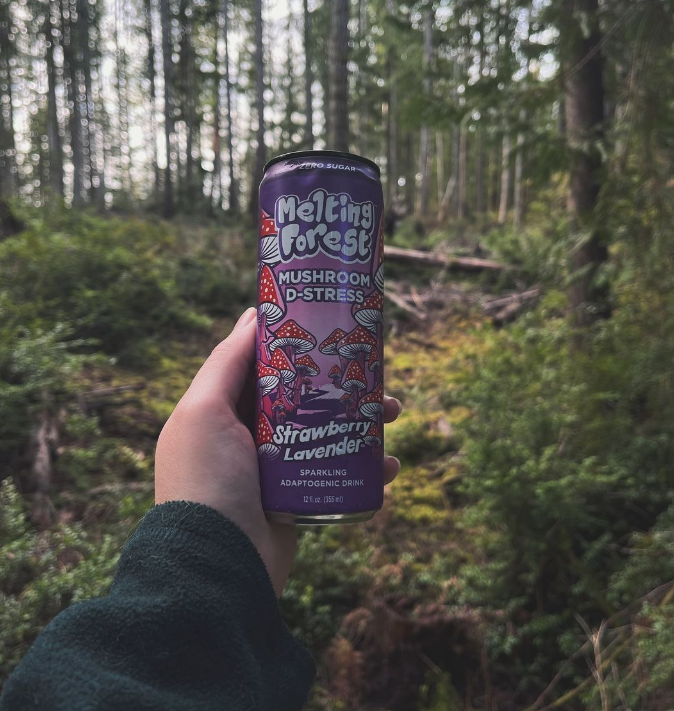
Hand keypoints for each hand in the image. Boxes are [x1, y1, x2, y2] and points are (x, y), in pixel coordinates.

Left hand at [155, 307, 401, 595]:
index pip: (264, 368)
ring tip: (393, 414)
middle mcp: (248, 438)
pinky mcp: (299, 499)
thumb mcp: (203, 412)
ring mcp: (275, 470)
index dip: (296, 346)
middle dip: (341, 384)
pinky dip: (367, 468)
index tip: (329, 326)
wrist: (217, 569)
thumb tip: (252, 315)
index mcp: (222, 413)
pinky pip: (338, 474)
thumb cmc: (206, 482)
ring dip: (364, 421)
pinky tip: (390, 465)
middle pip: (304, 397)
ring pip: (328, 433)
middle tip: (375, 374)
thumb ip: (224, 363)